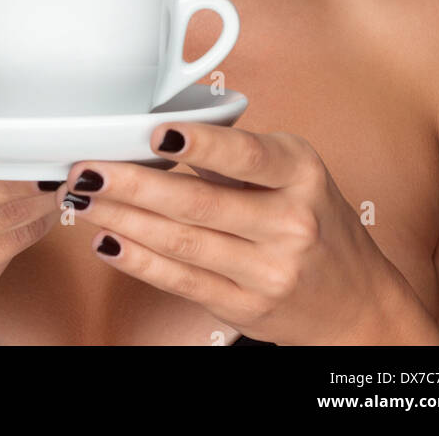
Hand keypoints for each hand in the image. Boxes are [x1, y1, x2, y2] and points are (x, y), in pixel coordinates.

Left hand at [59, 124, 421, 345]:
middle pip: (197, 204)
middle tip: (86, 169)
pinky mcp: (244, 306)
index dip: (200, 145)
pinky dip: (138, 261)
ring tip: (82, 199)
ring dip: (121, 219)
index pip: (246, 156)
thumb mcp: (293, 171)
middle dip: (131, 186)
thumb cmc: (315, 218)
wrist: (357, 300)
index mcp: (299, 174)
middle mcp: (288, 223)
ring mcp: (266, 271)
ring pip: (180, 243)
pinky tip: (106, 240)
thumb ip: (235, 155)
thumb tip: (161, 132)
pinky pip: (181, 280)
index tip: (156, 133)